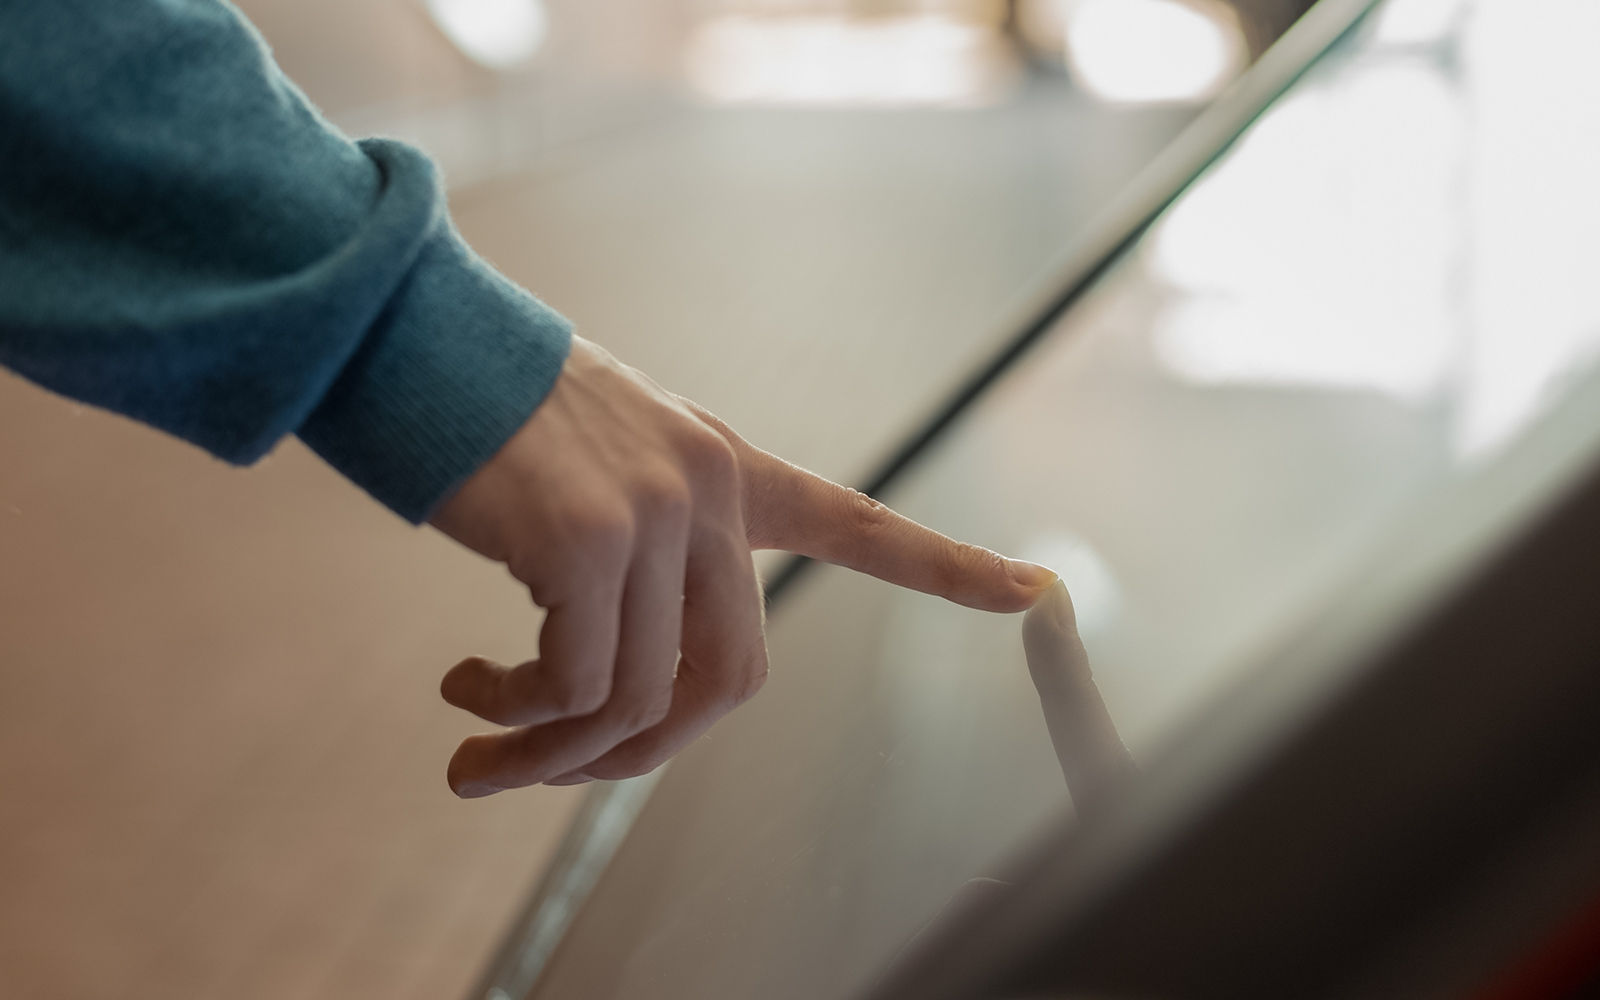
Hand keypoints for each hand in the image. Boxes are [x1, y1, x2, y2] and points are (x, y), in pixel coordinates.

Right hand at [430, 336, 1058, 796]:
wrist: (414, 338)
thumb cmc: (496, 417)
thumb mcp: (605, 466)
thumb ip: (649, 553)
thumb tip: (623, 696)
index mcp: (729, 469)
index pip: (860, 522)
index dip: (949, 567)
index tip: (1038, 590)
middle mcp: (711, 490)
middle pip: (733, 680)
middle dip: (643, 753)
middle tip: (556, 770)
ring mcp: (657, 513)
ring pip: (642, 698)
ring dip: (553, 756)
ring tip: (478, 754)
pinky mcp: (586, 538)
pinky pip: (575, 685)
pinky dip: (519, 719)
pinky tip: (465, 695)